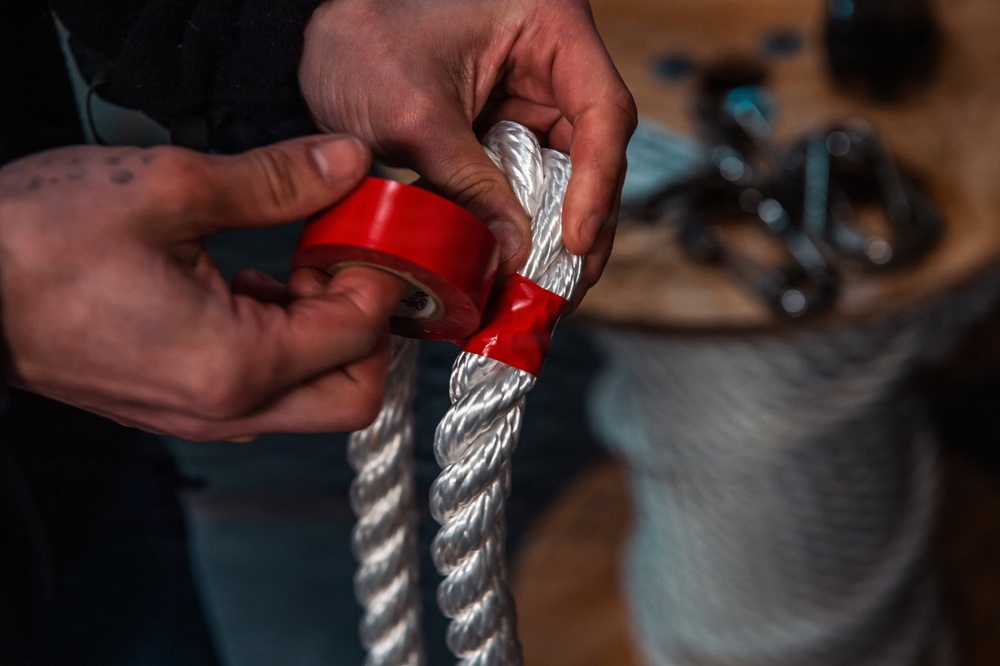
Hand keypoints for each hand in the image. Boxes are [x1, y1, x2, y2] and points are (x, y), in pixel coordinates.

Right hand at [0, 135, 406, 441]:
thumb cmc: (37, 242)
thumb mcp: (168, 189)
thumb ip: (276, 181)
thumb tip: (348, 161)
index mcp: (236, 365)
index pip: (360, 335)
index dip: (378, 276)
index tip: (364, 229)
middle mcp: (227, 410)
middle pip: (354, 394)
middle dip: (365, 326)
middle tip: (336, 261)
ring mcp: (203, 417)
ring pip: (313, 398)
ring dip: (323, 334)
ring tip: (291, 267)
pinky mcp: (182, 406)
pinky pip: (267, 393)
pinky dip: (283, 346)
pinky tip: (251, 288)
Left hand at [298, 0, 636, 301]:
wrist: (313, 43)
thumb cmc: (361, 42)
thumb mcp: (416, 117)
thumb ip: (469, 183)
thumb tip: (514, 254)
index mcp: (549, 27)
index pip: (602, 111)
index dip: (597, 182)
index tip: (575, 240)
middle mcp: (552, 65)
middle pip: (594, 153)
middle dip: (582, 226)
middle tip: (568, 288)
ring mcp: (530, 100)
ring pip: (564, 178)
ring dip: (554, 237)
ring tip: (544, 292)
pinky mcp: (504, 131)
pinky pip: (526, 185)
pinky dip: (521, 228)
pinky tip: (514, 271)